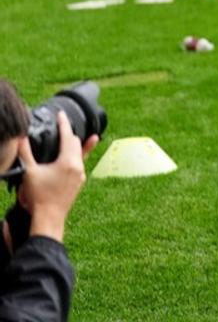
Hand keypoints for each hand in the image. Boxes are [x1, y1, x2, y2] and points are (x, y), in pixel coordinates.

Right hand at [15, 112, 96, 242]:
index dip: (63, 124)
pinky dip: (76, 156)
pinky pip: (79, 164)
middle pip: (76, 144)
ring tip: (75, 136)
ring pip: (79, 154)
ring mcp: (80, 176)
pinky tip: (74, 156)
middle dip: (69, 133)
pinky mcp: (78, 183)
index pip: (68, 136)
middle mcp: (78, 167)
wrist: (48, 218)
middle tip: (63, 124)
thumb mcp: (29, 172)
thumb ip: (25, 153)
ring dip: (75, 144)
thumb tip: (20, 138)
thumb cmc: (39, 196)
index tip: (61, 114)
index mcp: (69, 161)